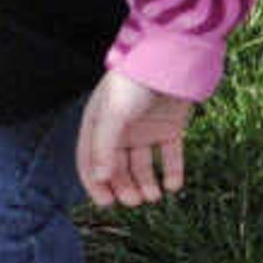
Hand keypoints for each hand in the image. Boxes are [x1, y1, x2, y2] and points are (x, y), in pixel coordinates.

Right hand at [75, 68, 196, 207]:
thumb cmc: (135, 83)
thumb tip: (99, 179)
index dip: (96, 184)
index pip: (90, 160)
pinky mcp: (170, 128)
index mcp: (99, 124)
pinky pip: (169, 156)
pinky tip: (172, 186)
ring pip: (143, 165)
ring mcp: (146, 129)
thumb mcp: (113, 114)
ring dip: (146, 184)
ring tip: (153, 196)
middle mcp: (121, 130)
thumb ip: (103, 147)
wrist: (173, 59)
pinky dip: (172, 172)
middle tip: (134, 201)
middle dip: (124, 187)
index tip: (107, 203)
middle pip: (118, 167)